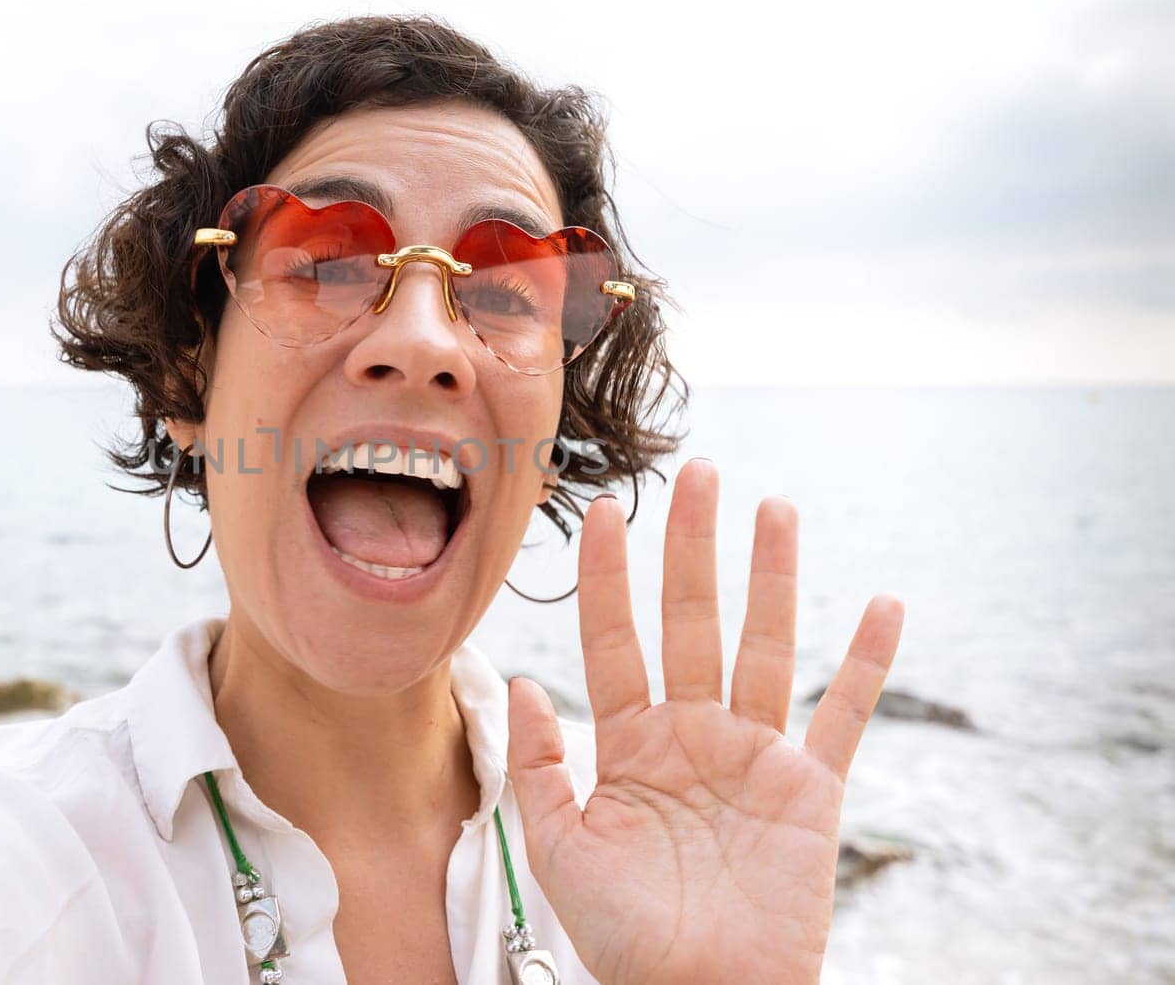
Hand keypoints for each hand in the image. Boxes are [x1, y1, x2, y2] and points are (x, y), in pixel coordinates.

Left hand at [506, 458, 904, 984]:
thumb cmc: (623, 937)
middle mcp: (692, 732)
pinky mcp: (810, 790)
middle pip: (692, 620)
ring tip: (775, 508)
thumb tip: (526, 680)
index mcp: (629, 743)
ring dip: (773, 577)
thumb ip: (538, 766)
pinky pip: (844, 715)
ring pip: (767, 646)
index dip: (607, 575)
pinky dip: (866, 663)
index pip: (614, 639)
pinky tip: (884, 604)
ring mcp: (754, 755)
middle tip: (698, 472)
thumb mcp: (560, 850)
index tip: (602, 511)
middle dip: (693, 547)